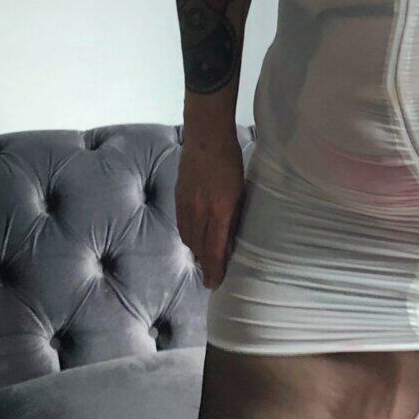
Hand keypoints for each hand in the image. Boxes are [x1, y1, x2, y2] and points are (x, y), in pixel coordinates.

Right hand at [175, 128, 247, 289]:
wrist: (206, 135)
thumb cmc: (231, 160)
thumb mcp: (241, 190)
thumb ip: (234, 216)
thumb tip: (230, 240)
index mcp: (219, 209)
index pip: (215, 249)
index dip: (215, 269)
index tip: (215, 283)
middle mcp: (199, 210)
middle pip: (199, 247)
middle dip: (206, 265)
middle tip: (211, 278)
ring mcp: (185, 203)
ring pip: (188, 237)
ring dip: (197, 252)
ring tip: (205, 261)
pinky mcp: (177, 196)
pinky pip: (181, 224)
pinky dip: (188, 236)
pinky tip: (195, 239)